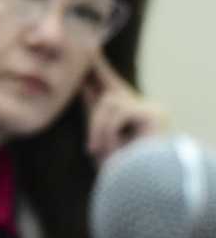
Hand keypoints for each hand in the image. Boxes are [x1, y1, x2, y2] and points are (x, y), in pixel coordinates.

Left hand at [81, 49, 167, 165]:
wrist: (136, 190)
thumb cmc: (118, 170)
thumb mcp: (99, 137)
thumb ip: (95, 111)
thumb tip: (82, 85)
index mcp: (131, 115)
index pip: (110, 86)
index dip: (99, 68)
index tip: (89, 47)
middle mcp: (145, 109)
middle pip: (108, 94)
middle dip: (97, 100)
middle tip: (92, 98)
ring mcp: (152, 111)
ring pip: (110, 102)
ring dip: (99, 129)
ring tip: (99, 151)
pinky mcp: (154, 114)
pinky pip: (119, 111)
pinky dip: (108, 131)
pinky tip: (112, 148)